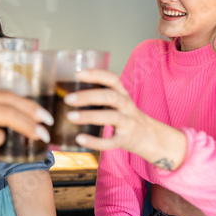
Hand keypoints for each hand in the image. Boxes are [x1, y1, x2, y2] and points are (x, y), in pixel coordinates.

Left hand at [64, 69, 185, 169]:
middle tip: (67, 99)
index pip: (112, 79)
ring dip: (89, 116)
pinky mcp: (125, 140)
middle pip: (110, 97)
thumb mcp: (117, 101)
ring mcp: (128, 123)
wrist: (149, 136)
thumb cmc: (125, 115)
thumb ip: (99, 95)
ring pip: (111, 117)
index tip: (78, 73)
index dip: (96, 74)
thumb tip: (66, 90)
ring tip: (70, 117)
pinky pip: (110, 141)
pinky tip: (80, 139)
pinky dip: (95, 141)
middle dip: (88, 96)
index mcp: (122, 94)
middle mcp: (126, 106)